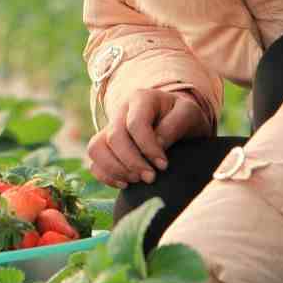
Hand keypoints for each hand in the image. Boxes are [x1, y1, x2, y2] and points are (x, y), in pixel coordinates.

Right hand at [87, 88, 211, 188]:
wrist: (176, 121)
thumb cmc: (184, 117)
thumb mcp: (189, 114)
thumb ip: (175, 125)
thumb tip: (158, 144)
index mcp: (140, 99)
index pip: (136, 124)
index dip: (148, 147)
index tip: (163, 166)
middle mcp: (120, 111)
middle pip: (115, 137)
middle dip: (132, 162)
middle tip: (151, 178)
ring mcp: (109, 128)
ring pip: (96, 148)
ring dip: (115, 169)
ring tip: (136, 180)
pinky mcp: (105, 146)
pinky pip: (94, 162)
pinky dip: (106, 176)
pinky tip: (126, 184)